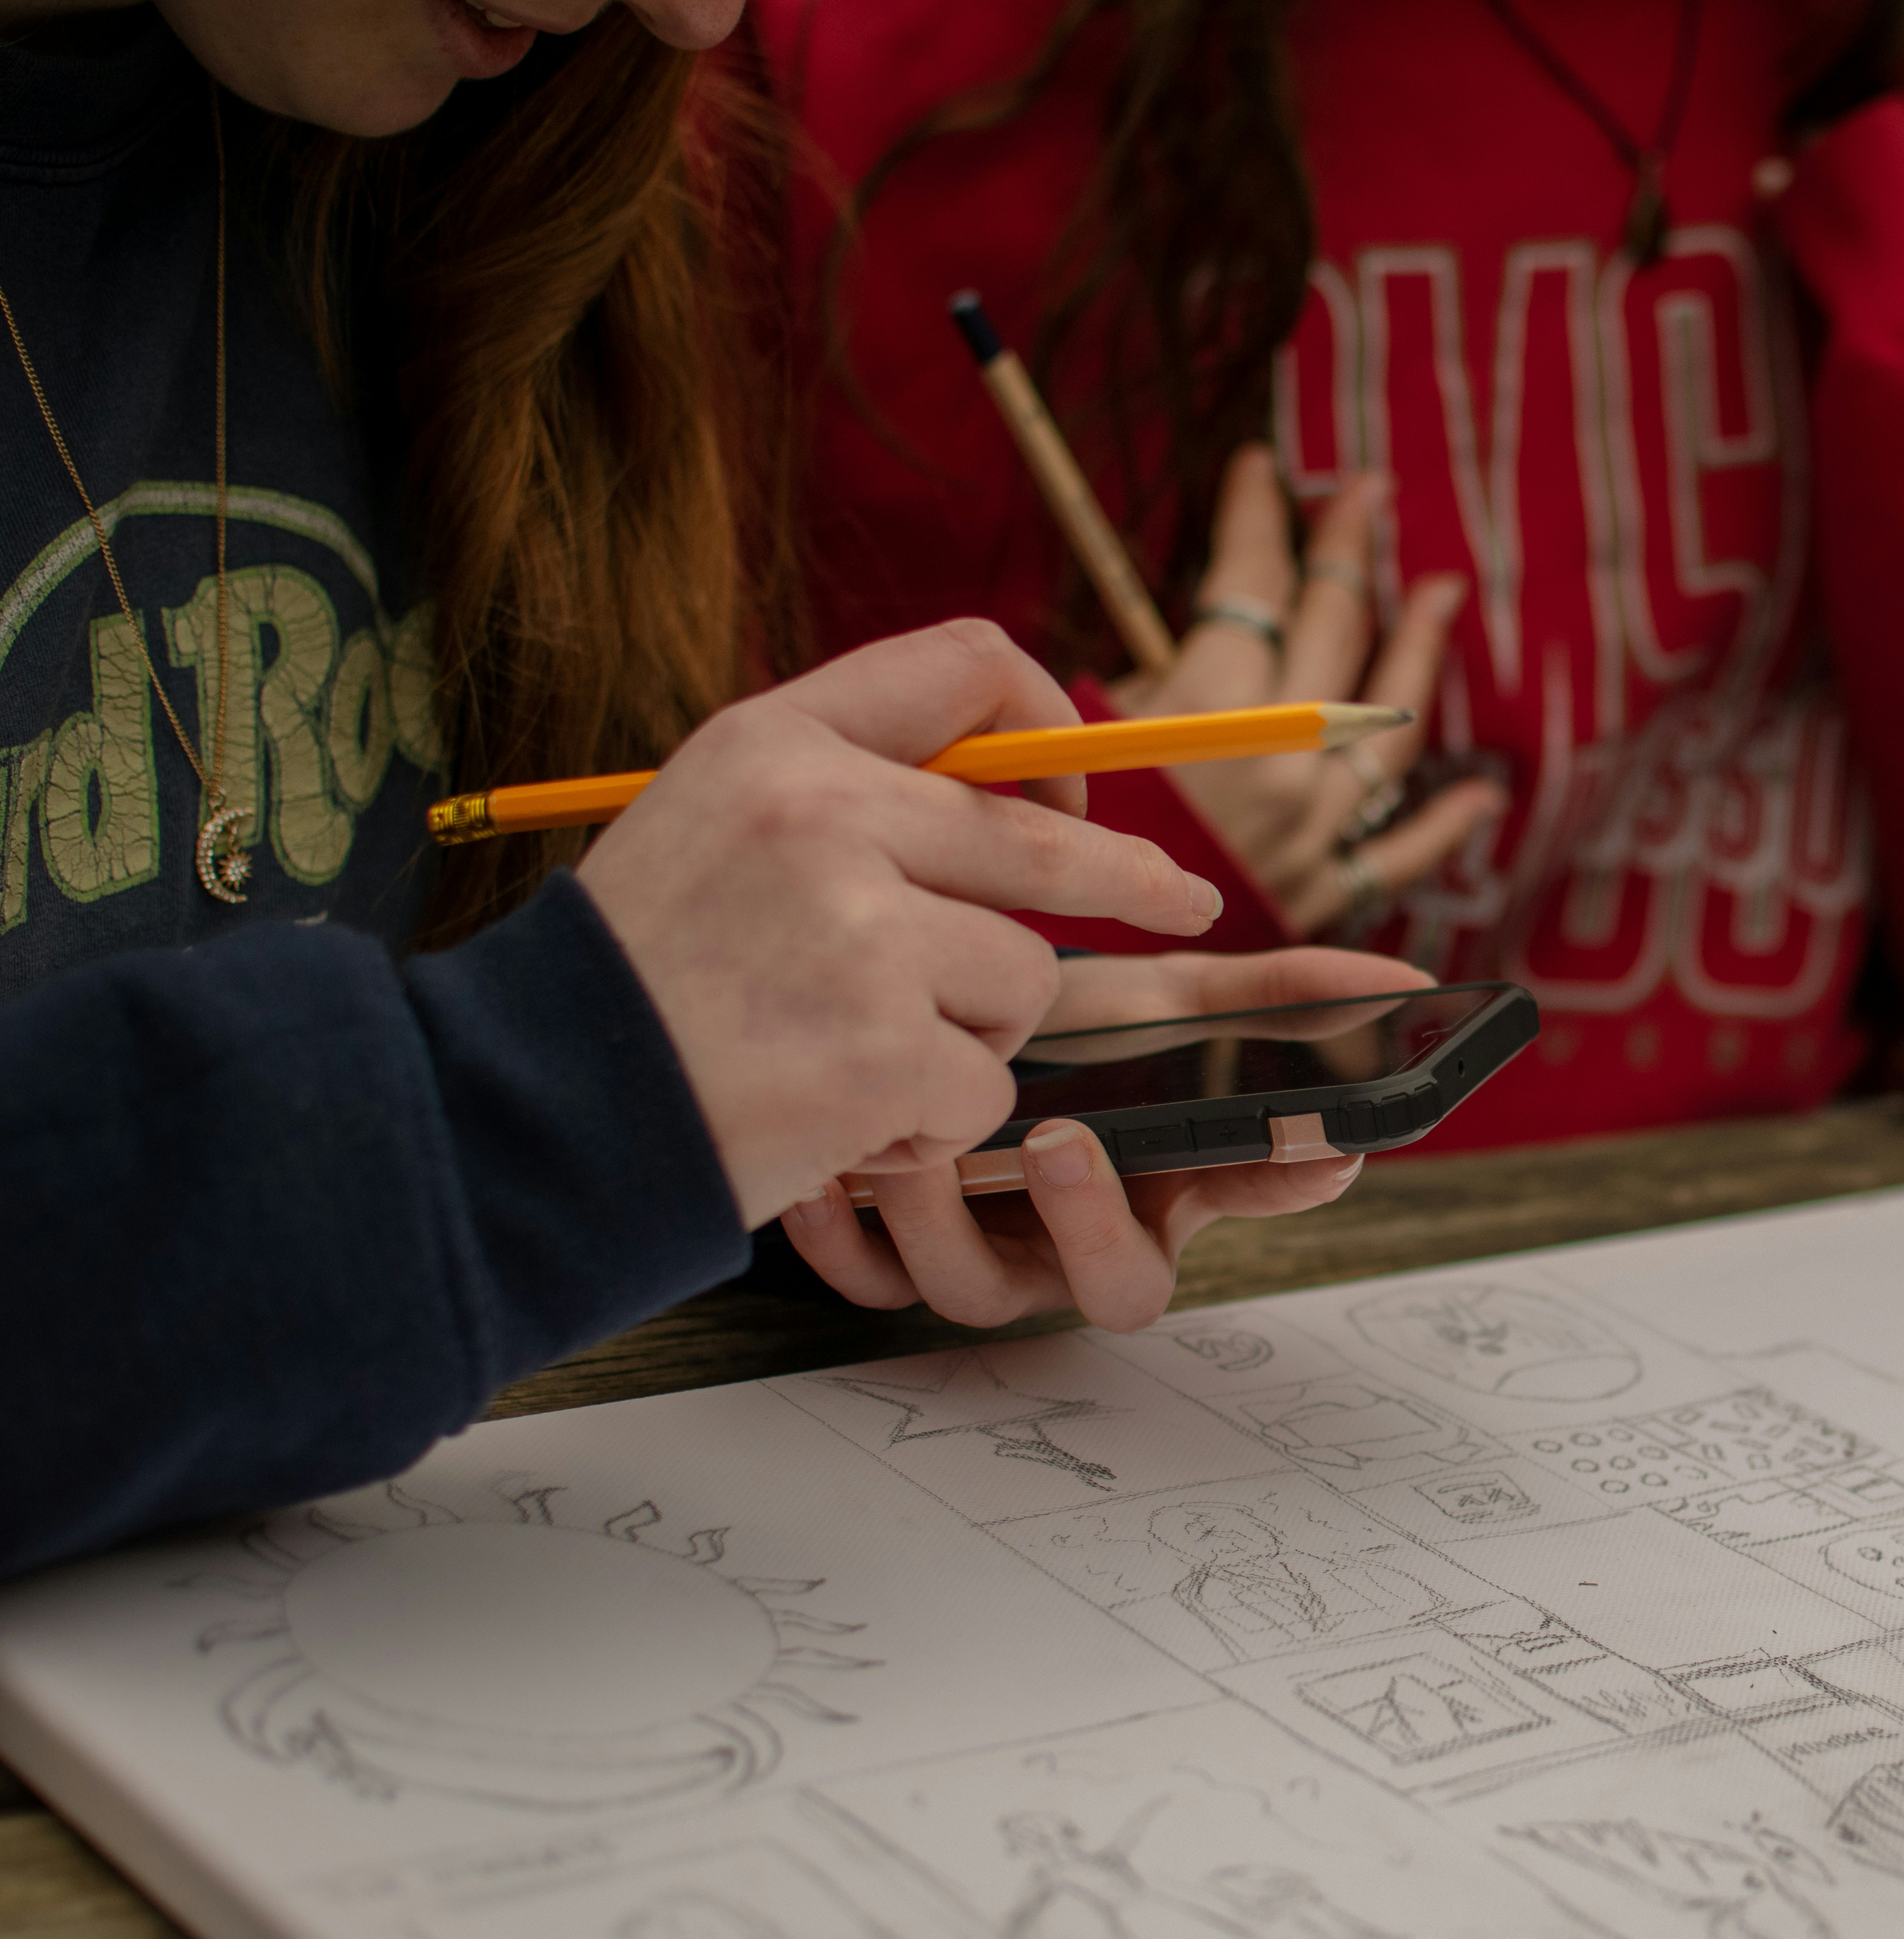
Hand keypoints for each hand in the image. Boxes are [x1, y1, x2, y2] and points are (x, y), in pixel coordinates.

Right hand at [575, 619, 1223, 1227]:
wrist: (525, 1111)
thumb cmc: (638, 980)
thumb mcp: (717, 826)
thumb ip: (854, 794)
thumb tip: (1021, 800)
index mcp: (780, 741)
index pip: (971, 667)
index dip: (1050, 731)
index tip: (1078, 797)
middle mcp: (825, 814)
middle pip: (1043, 844)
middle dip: (1132, 883)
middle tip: (1192, 905)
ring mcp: (859, 931)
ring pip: (1020, 980)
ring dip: (970, 1039)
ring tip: (855, 1056)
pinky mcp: (883, 1044)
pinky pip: (985, 1084)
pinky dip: (932, 1120)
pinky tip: (840, 1116)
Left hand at [778, 948, 1423, 1328]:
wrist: (946, 1017)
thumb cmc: (1073, 1026)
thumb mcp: (1174, 1000)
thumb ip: (1285, 999)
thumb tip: (1411, 984)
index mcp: (1163, 1203)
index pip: (1245, 1213)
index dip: (1264, 1193)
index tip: (1304, 1145)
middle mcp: (1078, 1251)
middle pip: (1108, 1289)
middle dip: (1088, 1222)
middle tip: (1063, 1140)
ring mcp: (984, 1261)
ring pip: (968, 1289)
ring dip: (946, 1217)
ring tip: (919, 1138)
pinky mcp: (888, 1260)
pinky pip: (862, 1281)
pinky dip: (840, 1233)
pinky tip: (830, 1171)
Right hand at [1109, 446, 1505, 934]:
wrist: (1069, 976)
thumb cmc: (1051, 848)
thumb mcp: (1071, 739)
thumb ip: (1134, 691)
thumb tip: (1181, 653)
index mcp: (1209, 706)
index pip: (1249, 580)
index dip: (1257, 515)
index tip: (1263, 469)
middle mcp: (1279, 756)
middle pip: (1330, 629)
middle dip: (1346, 550)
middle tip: (1368, 494)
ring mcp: (1312, 825)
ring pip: (1387, 722)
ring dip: (1418, 648)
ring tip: (1440, 595)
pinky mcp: (1322, 891)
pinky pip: (1399, 851)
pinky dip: (1444, 823)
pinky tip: (1481, 796)